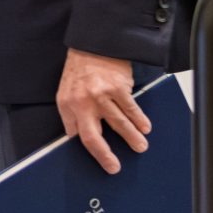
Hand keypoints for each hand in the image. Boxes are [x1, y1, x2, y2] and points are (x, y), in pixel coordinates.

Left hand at [58, 49, 150, 174]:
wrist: (92, 44)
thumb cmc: (80, 70)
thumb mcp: (67, 91)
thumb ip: (73, 113)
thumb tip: (79, 136)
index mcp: (66, 105)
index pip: (76, 134)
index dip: (87, 148)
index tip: (99, 160)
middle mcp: (82, 102)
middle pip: (92, 137)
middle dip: (104, 156)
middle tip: (114, 167)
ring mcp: (100, 95)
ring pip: (118, 124)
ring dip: (131, 138)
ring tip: (140, 147)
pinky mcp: (117, 87)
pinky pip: (131, 109)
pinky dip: (140, 120)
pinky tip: (145, 128)